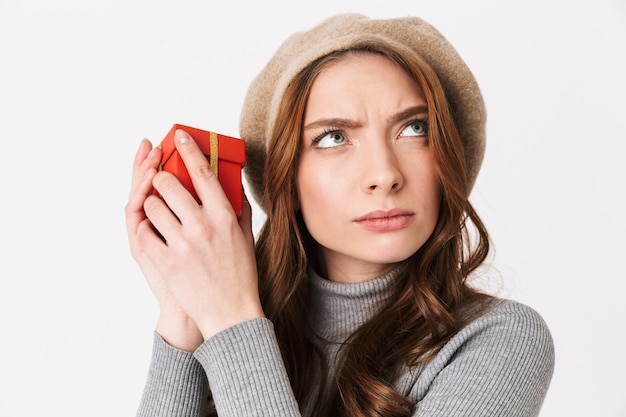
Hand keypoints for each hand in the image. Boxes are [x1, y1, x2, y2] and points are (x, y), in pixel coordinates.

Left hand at [135, 129, 263, 339]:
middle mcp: (203, 224)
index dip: (188, 149)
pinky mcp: (166, 261)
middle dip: (160, 179)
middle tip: (161, 182)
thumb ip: (237, 206)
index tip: (177, 136)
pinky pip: (144, 232)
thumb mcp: (245, 236)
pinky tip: (154, 232)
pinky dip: (146, 229)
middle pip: (168, 184)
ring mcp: (183, 243)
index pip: (203, 171)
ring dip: (151, 204)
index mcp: (224, 215)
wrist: (231, 313)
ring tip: (158, 212)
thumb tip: (231, 181)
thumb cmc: (240, 274)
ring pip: (151, 205)